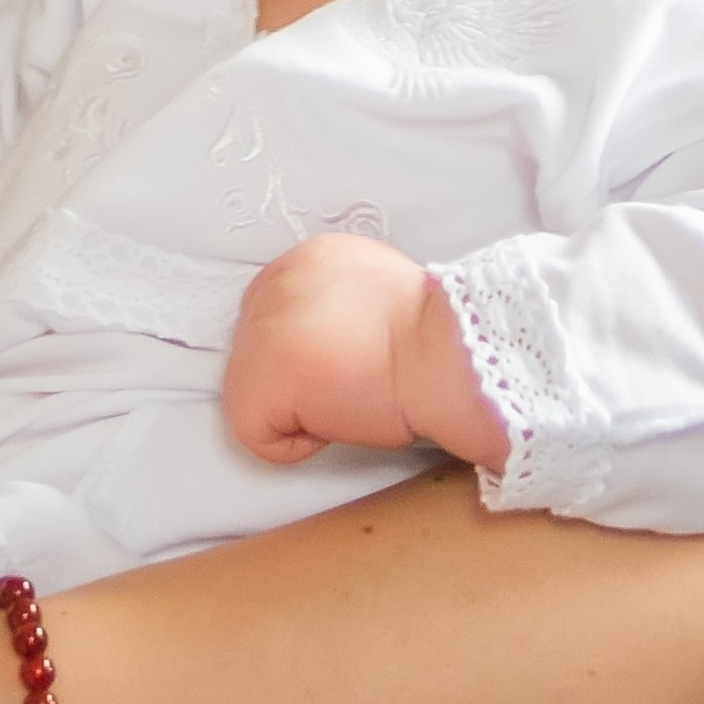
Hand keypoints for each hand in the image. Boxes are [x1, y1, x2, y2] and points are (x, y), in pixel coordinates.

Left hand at [224, 235, 505, 470]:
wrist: (452, 355)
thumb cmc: (439, 341)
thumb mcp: (380, 295)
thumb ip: (340, 306)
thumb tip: (329, 341)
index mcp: (312, 260)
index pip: (278, 317)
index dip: (311, 356)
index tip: (348, 368)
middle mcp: (279, 279)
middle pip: (257, 351)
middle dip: (299, 380)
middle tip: (353, 386)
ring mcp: (263, 326)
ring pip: (251, 391)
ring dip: (297, 409)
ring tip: (351, 399)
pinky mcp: (261, 376)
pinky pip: (255, 432)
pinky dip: (293, 444)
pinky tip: (339, 422)